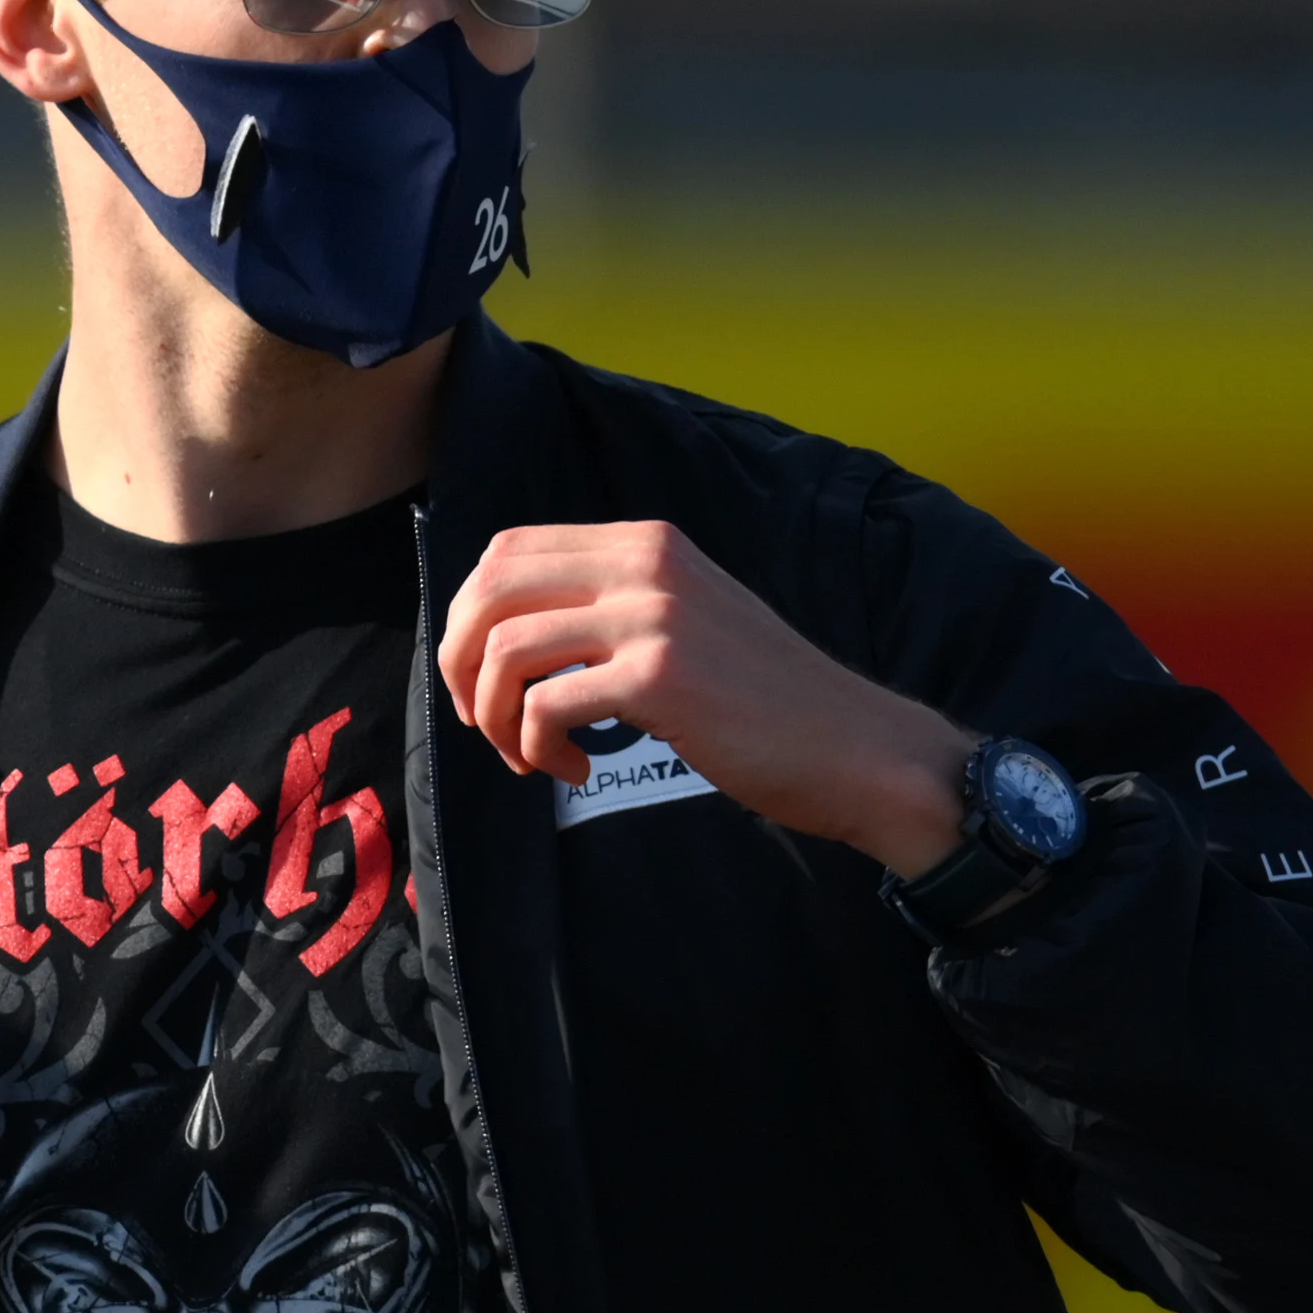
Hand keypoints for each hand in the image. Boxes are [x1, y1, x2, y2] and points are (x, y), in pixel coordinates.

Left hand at [435, 521, 972, 877]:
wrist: (851, 746)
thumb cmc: (766, 700)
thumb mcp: (689, 618)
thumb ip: (616, 606)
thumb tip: (512, 634)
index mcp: (648, 544)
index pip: (509, 549)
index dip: (469, 615)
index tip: (482, 676)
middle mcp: (647, 564)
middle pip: (491, 589)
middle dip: (460, 662)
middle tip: (483, 719)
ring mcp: (654, 618)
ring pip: (506, 649)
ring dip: (495, 716)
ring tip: (529, 755)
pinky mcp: (660, 679)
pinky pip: (547, 706)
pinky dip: (538, 747)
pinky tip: (577, 768)